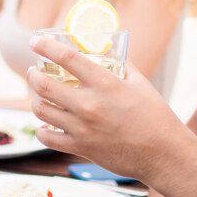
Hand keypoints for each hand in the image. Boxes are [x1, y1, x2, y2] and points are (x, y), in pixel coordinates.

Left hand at [26, 35, 184, 180]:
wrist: (163, 154)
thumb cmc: (155, 116)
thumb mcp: (140, 83)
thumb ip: (120, 64)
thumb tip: (105, 48)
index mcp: (105, 83)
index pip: (66, 57)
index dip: (45, 46)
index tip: (35, 42)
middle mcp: (89, 104)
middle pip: (43, 85)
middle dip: (33, 75)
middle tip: (33, 71)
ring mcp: (82, 128)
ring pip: (41, 110)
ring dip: (35, 99)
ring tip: (38, 95)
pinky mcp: (81, 148)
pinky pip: (47, 138)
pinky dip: (42, 130)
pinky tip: (46, 125)